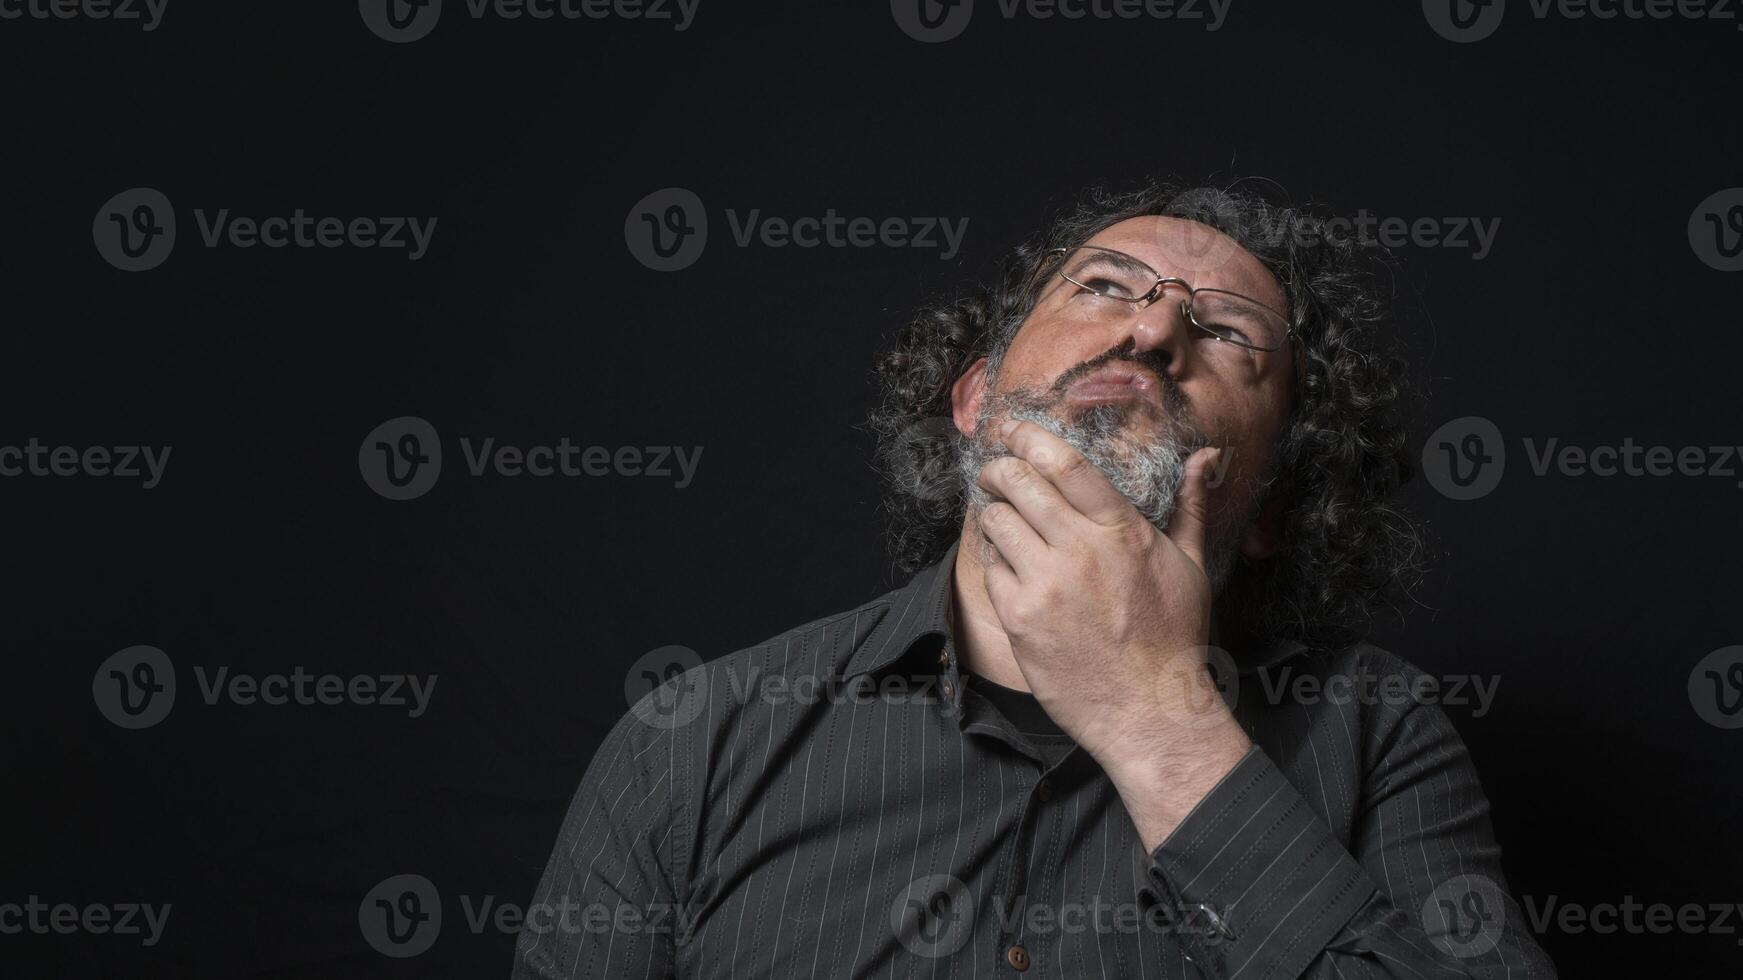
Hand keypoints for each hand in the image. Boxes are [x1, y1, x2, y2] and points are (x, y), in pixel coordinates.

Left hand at [975, 418, 1250, 845]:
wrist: (1149, 710)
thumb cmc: (1174, 637)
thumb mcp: (1191, 565)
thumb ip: (1190, 505)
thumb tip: (1206, 456)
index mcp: (1122, 531)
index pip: (1065, 464)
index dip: (1029, 436)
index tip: (1011, 427)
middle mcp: (1080, 552)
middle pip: (1019, 483)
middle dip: (998, 467)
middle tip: (994, 468)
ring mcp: (1046, 586)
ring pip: (996, 521)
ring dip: (993, 510)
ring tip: (1002, 514)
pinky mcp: (1020, 619)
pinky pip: (991, 568)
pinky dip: (993, 558)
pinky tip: (1007, 561)